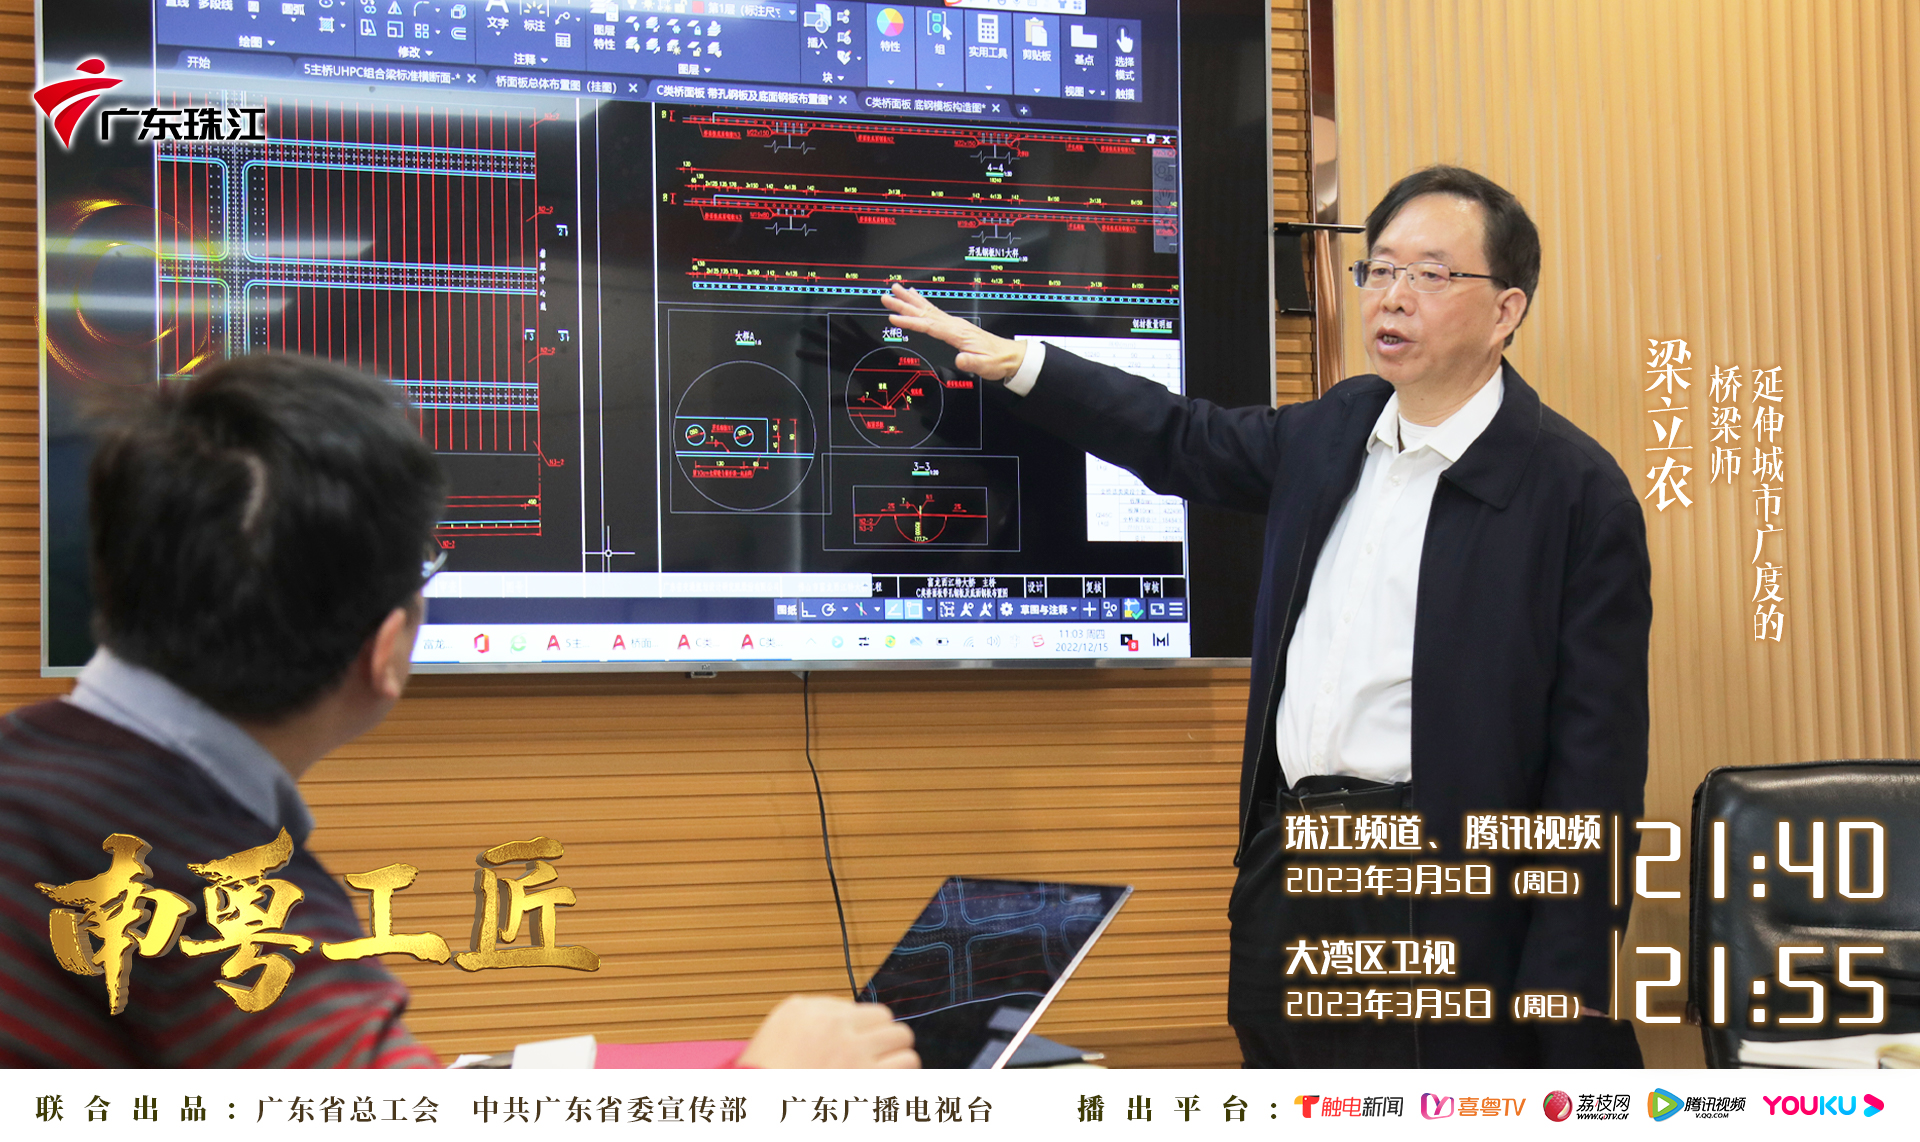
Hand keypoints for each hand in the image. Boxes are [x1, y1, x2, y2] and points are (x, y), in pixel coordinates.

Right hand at [736, 995, 918, 1068]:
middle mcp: (834, 1025)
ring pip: (901, 1036)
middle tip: (872, 1054)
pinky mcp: (872, 1078)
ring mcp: (855, 1051)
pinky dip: (903, 1072)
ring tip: (883, 1068)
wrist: (764, 1110)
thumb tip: (846, 1016)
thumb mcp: (776, 1032)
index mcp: (807, 1010)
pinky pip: (908, 1062)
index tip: (852, 1044)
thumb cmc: (764, 1081)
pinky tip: (888, 1082)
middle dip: (881, 1036)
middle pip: (884, 1017)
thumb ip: (811, 1017)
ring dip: (895, 1052)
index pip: (856, 1008)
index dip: (857, 1029)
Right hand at [879, 284, 1026, 380]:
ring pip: (927, 308)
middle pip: (924, 312)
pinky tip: (915, 296)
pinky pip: (934, 311)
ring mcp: (954, 323)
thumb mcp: (985, 365)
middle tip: (886, 296)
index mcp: (957, 333)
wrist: (1010, 356)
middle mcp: (954, 324)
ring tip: (895, 290)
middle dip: (904, 304)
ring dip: (909, 300)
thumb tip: (960, 358)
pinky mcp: (954, 325)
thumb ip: (972, 362)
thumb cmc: (997, 360)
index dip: (910, 321)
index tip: (894, 317)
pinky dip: (922, 302)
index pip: (929, 325)